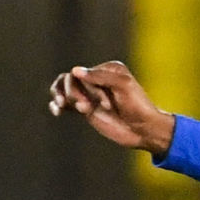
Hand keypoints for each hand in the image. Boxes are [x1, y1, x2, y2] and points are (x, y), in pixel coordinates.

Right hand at [47, 61, 174, 154]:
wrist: (143, 130)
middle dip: (75, 94)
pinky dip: (57, 105)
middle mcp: (97, 79)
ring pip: (64, 88)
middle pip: (70, 80)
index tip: (107, 104)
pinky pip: (65, 103)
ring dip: (63, 97)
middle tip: (86, 108)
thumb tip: (74, 71)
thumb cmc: (137, 106)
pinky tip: (57, 111)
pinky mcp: (86, 109)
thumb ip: (100, 77)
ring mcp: (90, 95)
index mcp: (107, 69)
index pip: (84, 73)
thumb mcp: (123, 86)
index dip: (90, 88)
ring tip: (63, 107)